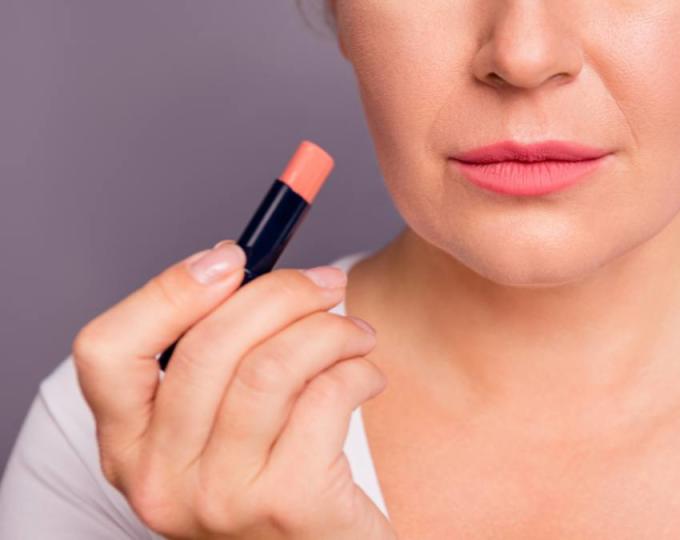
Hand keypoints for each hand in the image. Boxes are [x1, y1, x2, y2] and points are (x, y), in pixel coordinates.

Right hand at [71, 240, 394, 539]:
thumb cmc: (278, 478)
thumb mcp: (221, 426)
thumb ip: (217, 357)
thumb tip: (241, 265)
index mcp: (129, 447)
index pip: (105, 351)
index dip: (168, 291)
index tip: (232, 259)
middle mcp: (160, 479)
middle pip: (206, 347)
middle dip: (280, 293)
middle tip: (328, 283)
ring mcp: (220, 498)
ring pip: (270, 368)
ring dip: (329, 331)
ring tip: (356, 335)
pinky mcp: (288, 504)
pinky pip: (325, 399)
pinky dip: (358, 370)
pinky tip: (368, 376)